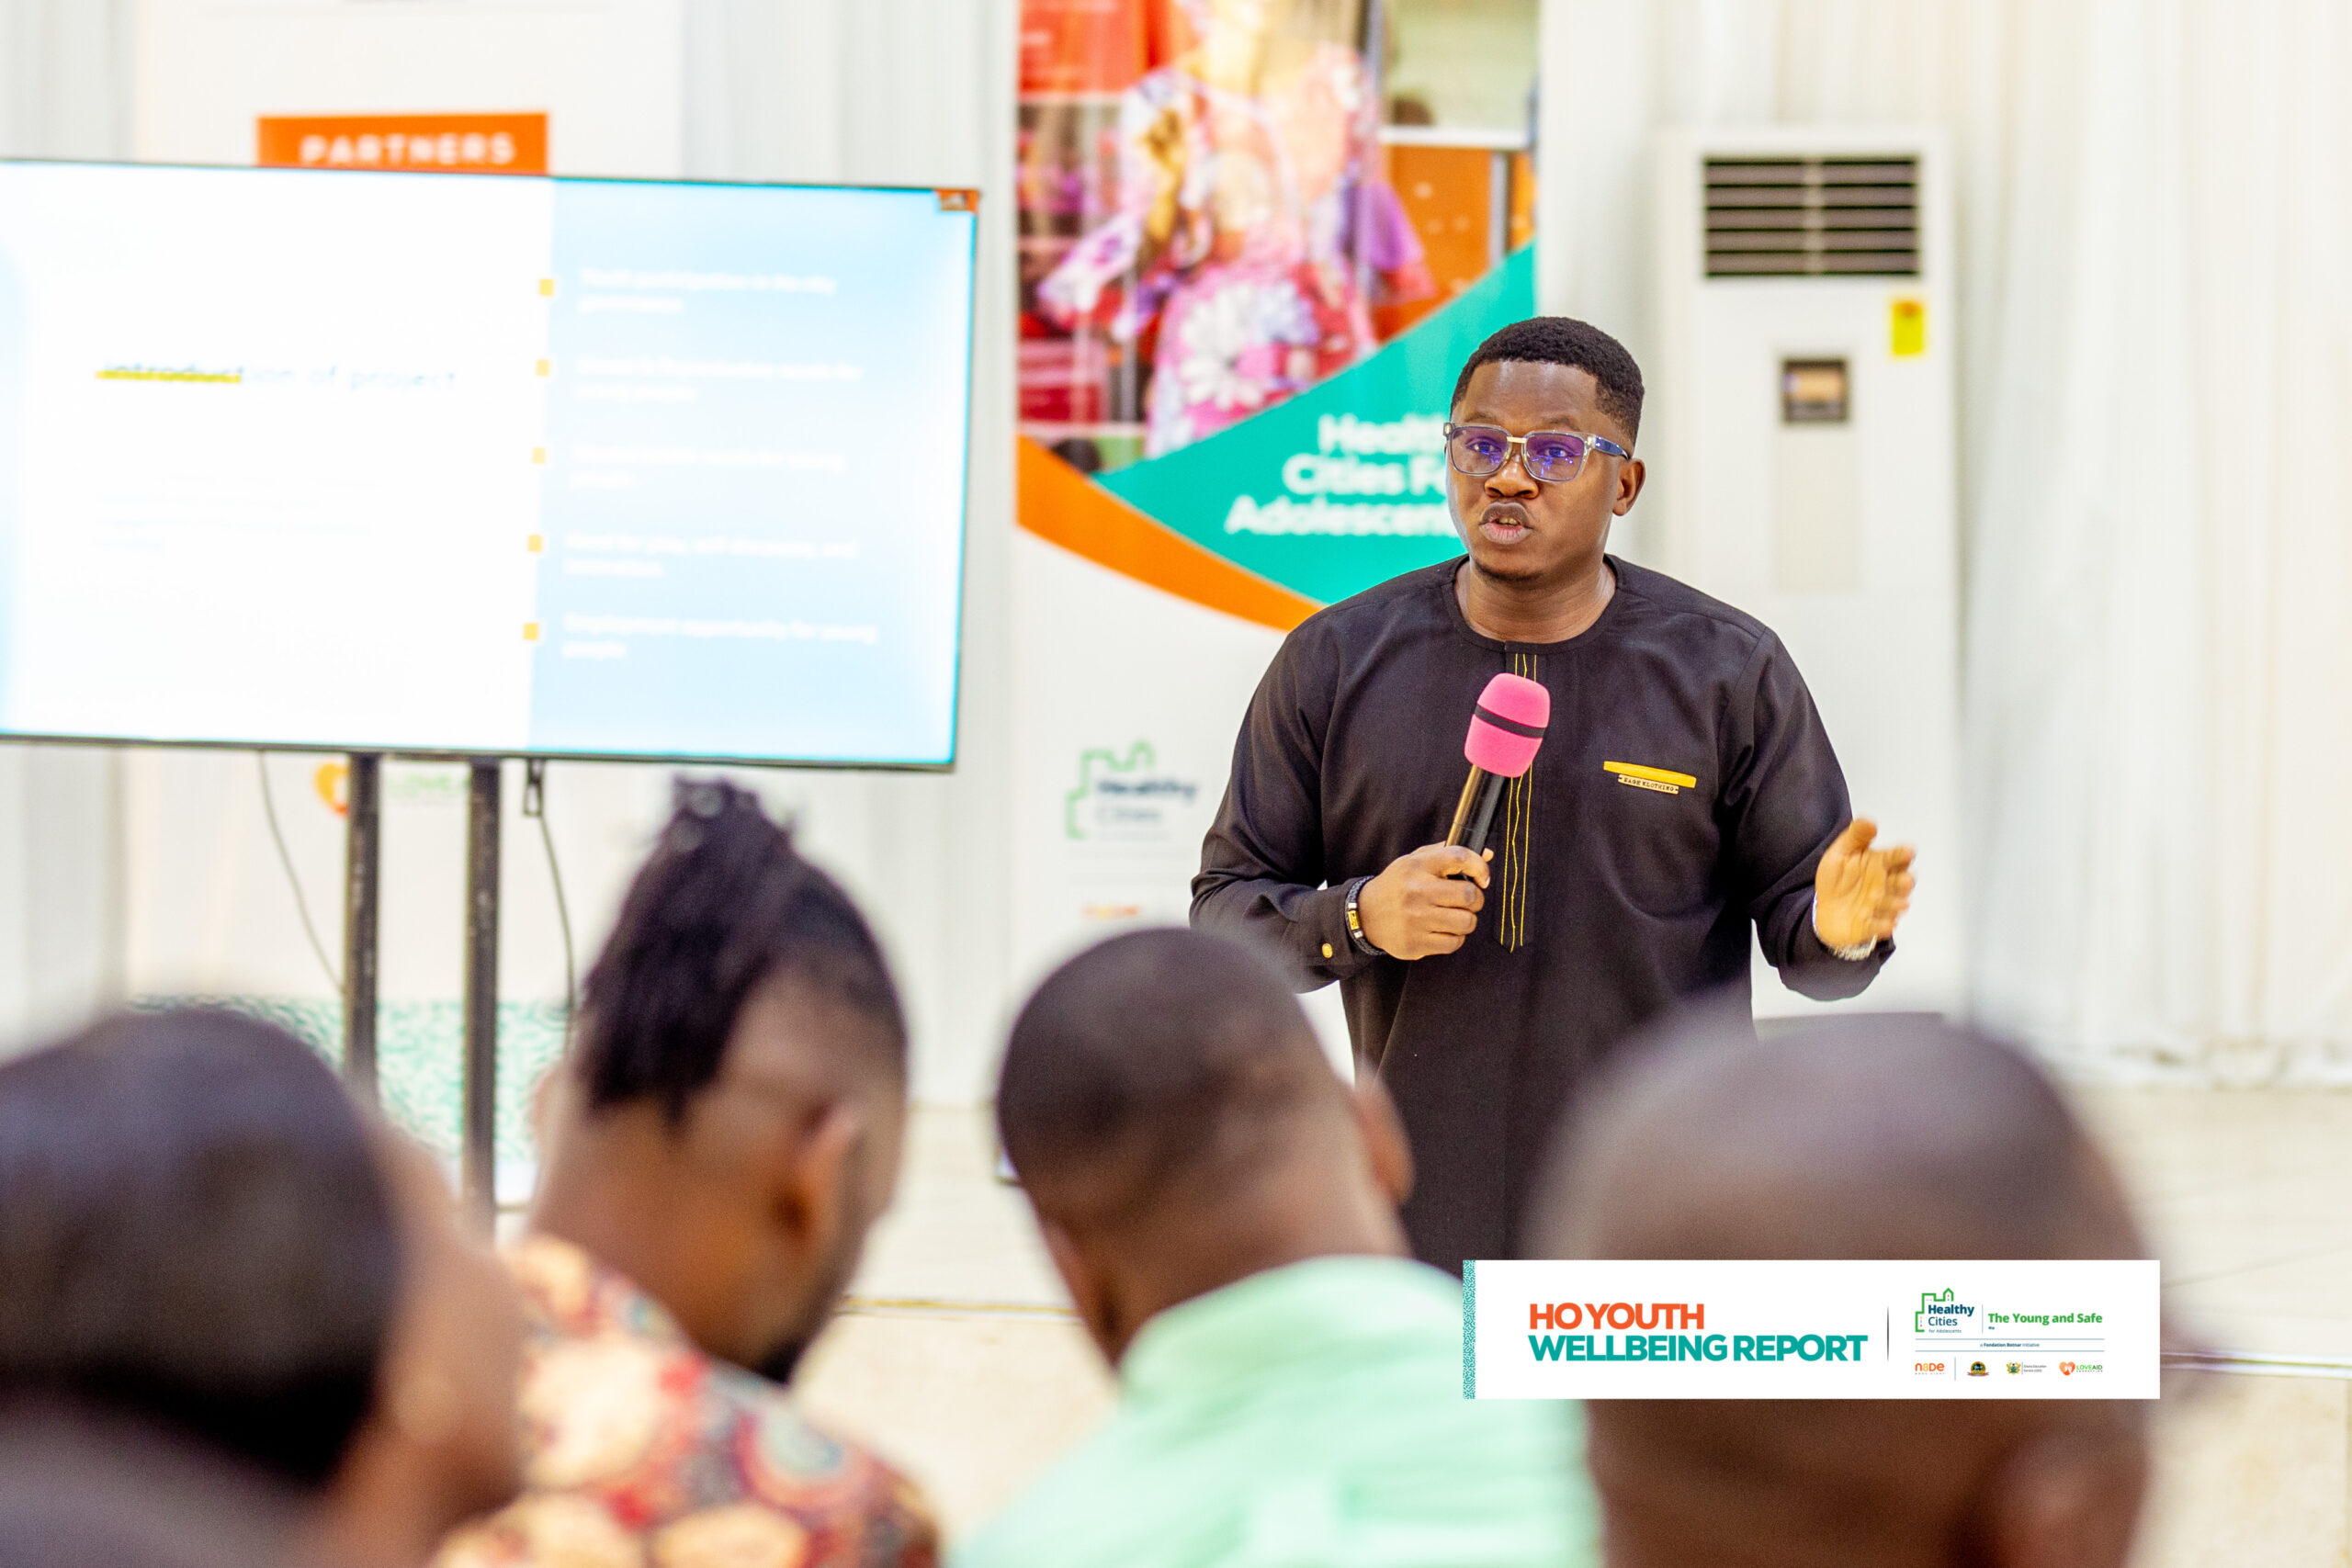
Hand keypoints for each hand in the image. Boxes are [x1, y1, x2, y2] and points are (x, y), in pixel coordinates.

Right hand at [1358, 843, 1491, 959]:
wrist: (1365, 915)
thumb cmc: (1398, 886)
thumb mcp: (1417, 861)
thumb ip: (1449, 854)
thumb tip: (1487, 854)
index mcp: (1417, 866)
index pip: (1459, 857)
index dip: (1479, 867)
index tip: (1482, 878)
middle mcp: (1416, 891)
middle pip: (1469, 896)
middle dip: (1475, 900)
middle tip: (1467, 902)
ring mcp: (1415, 919)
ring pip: (1466, 922)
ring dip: (1466, 921)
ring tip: (1455, 917)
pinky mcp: (1415, 943)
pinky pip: (1453, 943)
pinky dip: (1454, 938)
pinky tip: (1443, 931)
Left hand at [1813, 818, 1915, 950]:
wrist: (1825, 909)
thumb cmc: (1838, 879)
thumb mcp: (1841, 853)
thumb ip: (1855, 837)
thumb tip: (1869, 821)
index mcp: (1880, 864)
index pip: (1895, 857)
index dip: (1902, 855)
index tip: (1907, 851)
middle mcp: (1885, 885)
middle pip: (1901, 882)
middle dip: (1905, 882)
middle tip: (1906, 880)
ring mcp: (1880, 907)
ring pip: (1893, 905)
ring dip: (1896, 904)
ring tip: (1900, 903)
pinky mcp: (1870, 926)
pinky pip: (1879, 927)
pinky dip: (1884, 926)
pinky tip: (1888, 924)